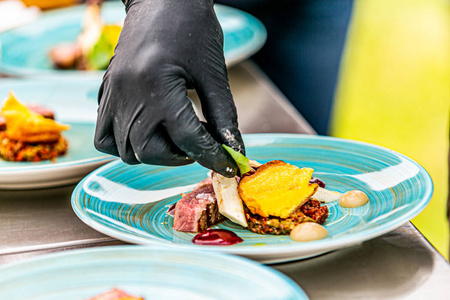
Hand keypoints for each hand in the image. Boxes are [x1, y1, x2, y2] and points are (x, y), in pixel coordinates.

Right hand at [94, 0, 243, 176]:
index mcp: (158, 86)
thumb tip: (233, 149)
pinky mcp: (105, 93)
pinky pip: (105, 137)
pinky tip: (148, 132)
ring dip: (155, 153)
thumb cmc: (191, 27)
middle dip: (181, 156)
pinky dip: (125, 145)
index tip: (228, 165)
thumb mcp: (212, 72)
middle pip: (151, 151)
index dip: (212, 156)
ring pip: (126, 151)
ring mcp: (112, 96)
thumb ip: (223, 115)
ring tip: (177, 136)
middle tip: (200, 144)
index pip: (188, 139)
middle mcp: (128, 95)